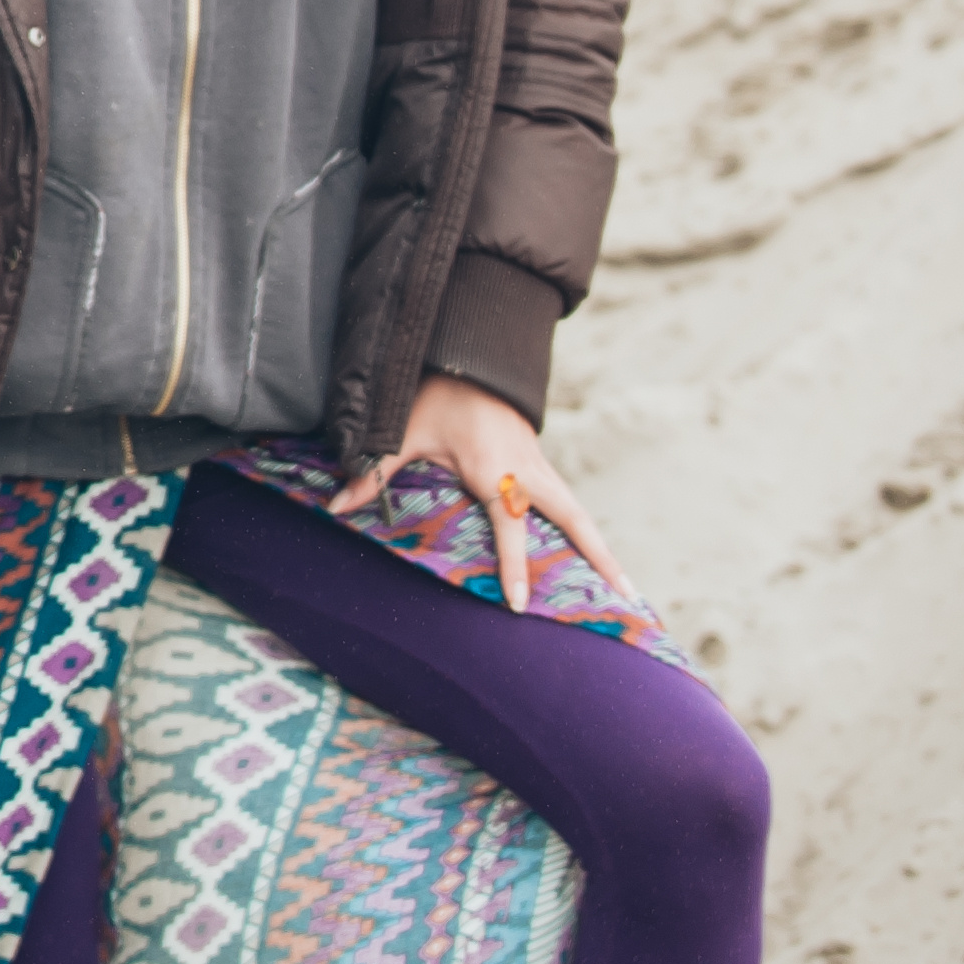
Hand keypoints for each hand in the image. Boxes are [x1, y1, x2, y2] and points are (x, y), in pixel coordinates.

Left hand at [330, 373, 628, 607]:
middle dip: (600, 558)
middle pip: (574, 520)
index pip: (510, 529)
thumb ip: (374, 472)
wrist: (467, 358)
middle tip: (627, 596)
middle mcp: (526, 473)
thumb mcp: (401, 434)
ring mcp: (539, 467)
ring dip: (601, 546)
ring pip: (579, 512)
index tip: (521, 605)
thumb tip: (336, 506)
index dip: (515, 568)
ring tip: (626, 586)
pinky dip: (585, 528)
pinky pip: (569, 502)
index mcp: (495, 472)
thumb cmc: (434, 399)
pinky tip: (594, 552)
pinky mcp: (540, 463)